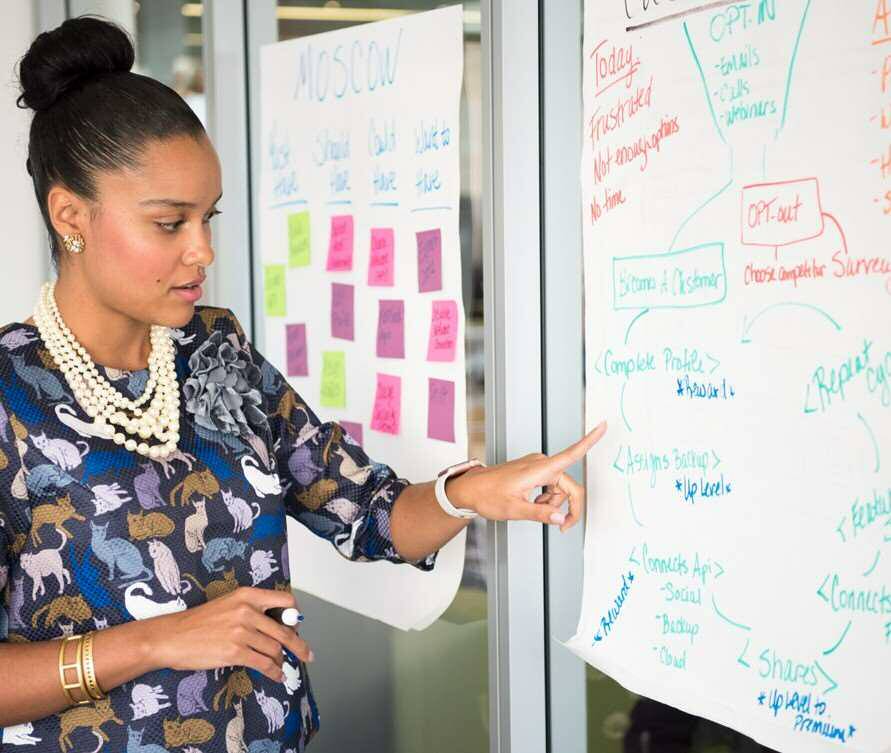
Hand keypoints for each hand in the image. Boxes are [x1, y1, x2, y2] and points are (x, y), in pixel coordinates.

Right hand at [150, 587, 311, 681]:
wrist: (172, 637)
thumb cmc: (197, 622)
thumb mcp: (228, 604)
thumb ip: (252, 611)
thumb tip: (275, 626)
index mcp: (247, 595)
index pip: (285, 601)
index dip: (295, 616)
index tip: (297, 625)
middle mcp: (247, 611)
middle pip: (285, 629)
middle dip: (299, 645)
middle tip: (307, 653)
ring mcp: (242, 632)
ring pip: (275, 648)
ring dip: (281, 661)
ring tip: (282, 667)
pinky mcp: (235, 652)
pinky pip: (264, 663)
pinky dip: (274, 672)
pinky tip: (277, 675)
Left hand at [449, 420, 606, 531]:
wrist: (470, 489)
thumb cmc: (488, 495)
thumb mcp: (515, 509)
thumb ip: (541, 514)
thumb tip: (561, 519)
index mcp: (539, 469)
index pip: (571, 453)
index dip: (590, 440)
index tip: (603, 426)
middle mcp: (541, 464)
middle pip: (569, 486)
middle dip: (568, 507)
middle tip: (562, 527)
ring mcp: (537, 466)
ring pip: (559, 489)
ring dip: (553, 503)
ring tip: (532, 509)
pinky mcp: (533, 471)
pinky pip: (550, 486)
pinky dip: (546, 498)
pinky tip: (532, 503)